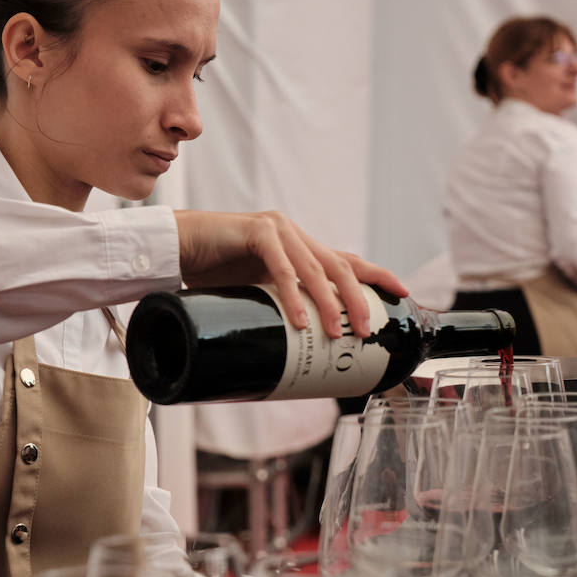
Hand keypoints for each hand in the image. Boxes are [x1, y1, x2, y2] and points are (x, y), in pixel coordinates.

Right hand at [174, 209, 406, 339]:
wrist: (174, 249)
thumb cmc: (210, 274)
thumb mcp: (255, 293)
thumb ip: (278, 305)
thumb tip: (298, 347)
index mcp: (298, 247)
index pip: (345, 260)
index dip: (375, 274)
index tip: (402, 292)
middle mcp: (293, 234)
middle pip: (339, 266)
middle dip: (358, 300)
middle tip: (366, 332)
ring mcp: (277, 229)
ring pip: (315, 269)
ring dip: (329, 304)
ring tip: (336, 333)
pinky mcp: (256, 232)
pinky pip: (282, 267)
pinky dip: (292, 295)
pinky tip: (300, 319)